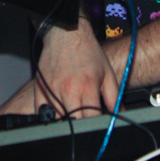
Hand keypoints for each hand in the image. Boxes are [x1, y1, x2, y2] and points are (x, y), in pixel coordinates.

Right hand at [0, 15, 118, 118]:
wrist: (67, 33)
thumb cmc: (88, 52)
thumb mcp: (107, 74)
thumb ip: (114, 97)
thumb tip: (119, 115)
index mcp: (87, 87)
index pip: (91, 119)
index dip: (96, 126)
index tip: (98, 127)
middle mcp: (68, 90)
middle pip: (73, 123)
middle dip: (81, 126)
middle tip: (85, 124)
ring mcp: (52, 90)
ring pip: (57, 120)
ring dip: (65, 122)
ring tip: (72, 118)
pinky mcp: (40, 89)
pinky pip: (41, 111)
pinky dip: (48, 116)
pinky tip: (56, 114)